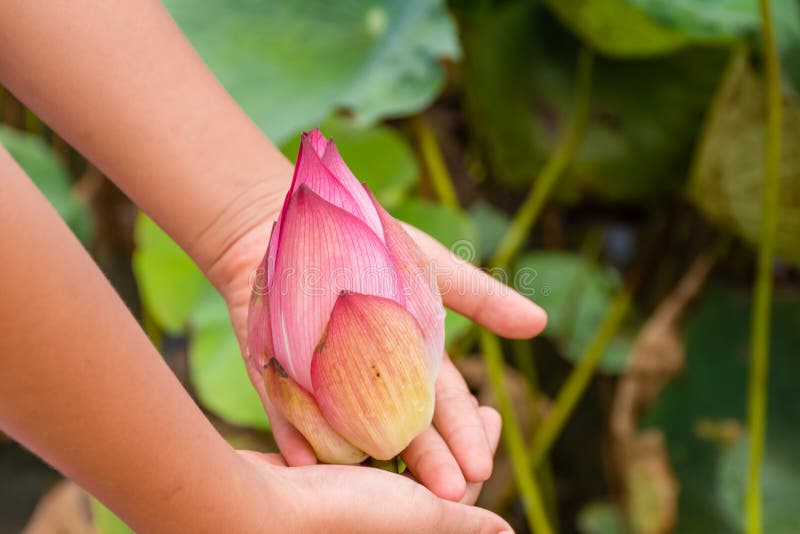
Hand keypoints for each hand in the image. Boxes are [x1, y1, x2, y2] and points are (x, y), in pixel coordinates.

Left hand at [204, 188, 546, 501]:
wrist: (302, 227)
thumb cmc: (373, 246)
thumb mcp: (434, 269)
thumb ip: (482, 299)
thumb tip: (540, 323)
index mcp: (415, 362)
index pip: (445, 406)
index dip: (464, 435)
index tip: (481, 465)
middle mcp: (375, 384)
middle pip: (405, 431)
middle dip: (430, 464)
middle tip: (450, 494)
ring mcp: (330, 387)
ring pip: (355, 435)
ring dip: (370, 464)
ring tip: (386, 494)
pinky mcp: (284, 383)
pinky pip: (292, 418)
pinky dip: (300, 440)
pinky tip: (309, 463)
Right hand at [234, 403, 510, 532]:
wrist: (248, 513)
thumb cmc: (340, 515)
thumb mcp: (420, 517)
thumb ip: (461, 523)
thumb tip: (508, 533)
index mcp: (403, 526)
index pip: (455, 490)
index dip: (476, 449)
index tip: (493, 411)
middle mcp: (373, 513)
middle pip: (421, 467)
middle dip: (446, 431)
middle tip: (465, 394)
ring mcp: (337, 494)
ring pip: (383, 448)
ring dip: (405, 417)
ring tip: (425, 381)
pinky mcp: (306, 477)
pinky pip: (342, 442)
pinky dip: (360, 418)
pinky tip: (372, 385)